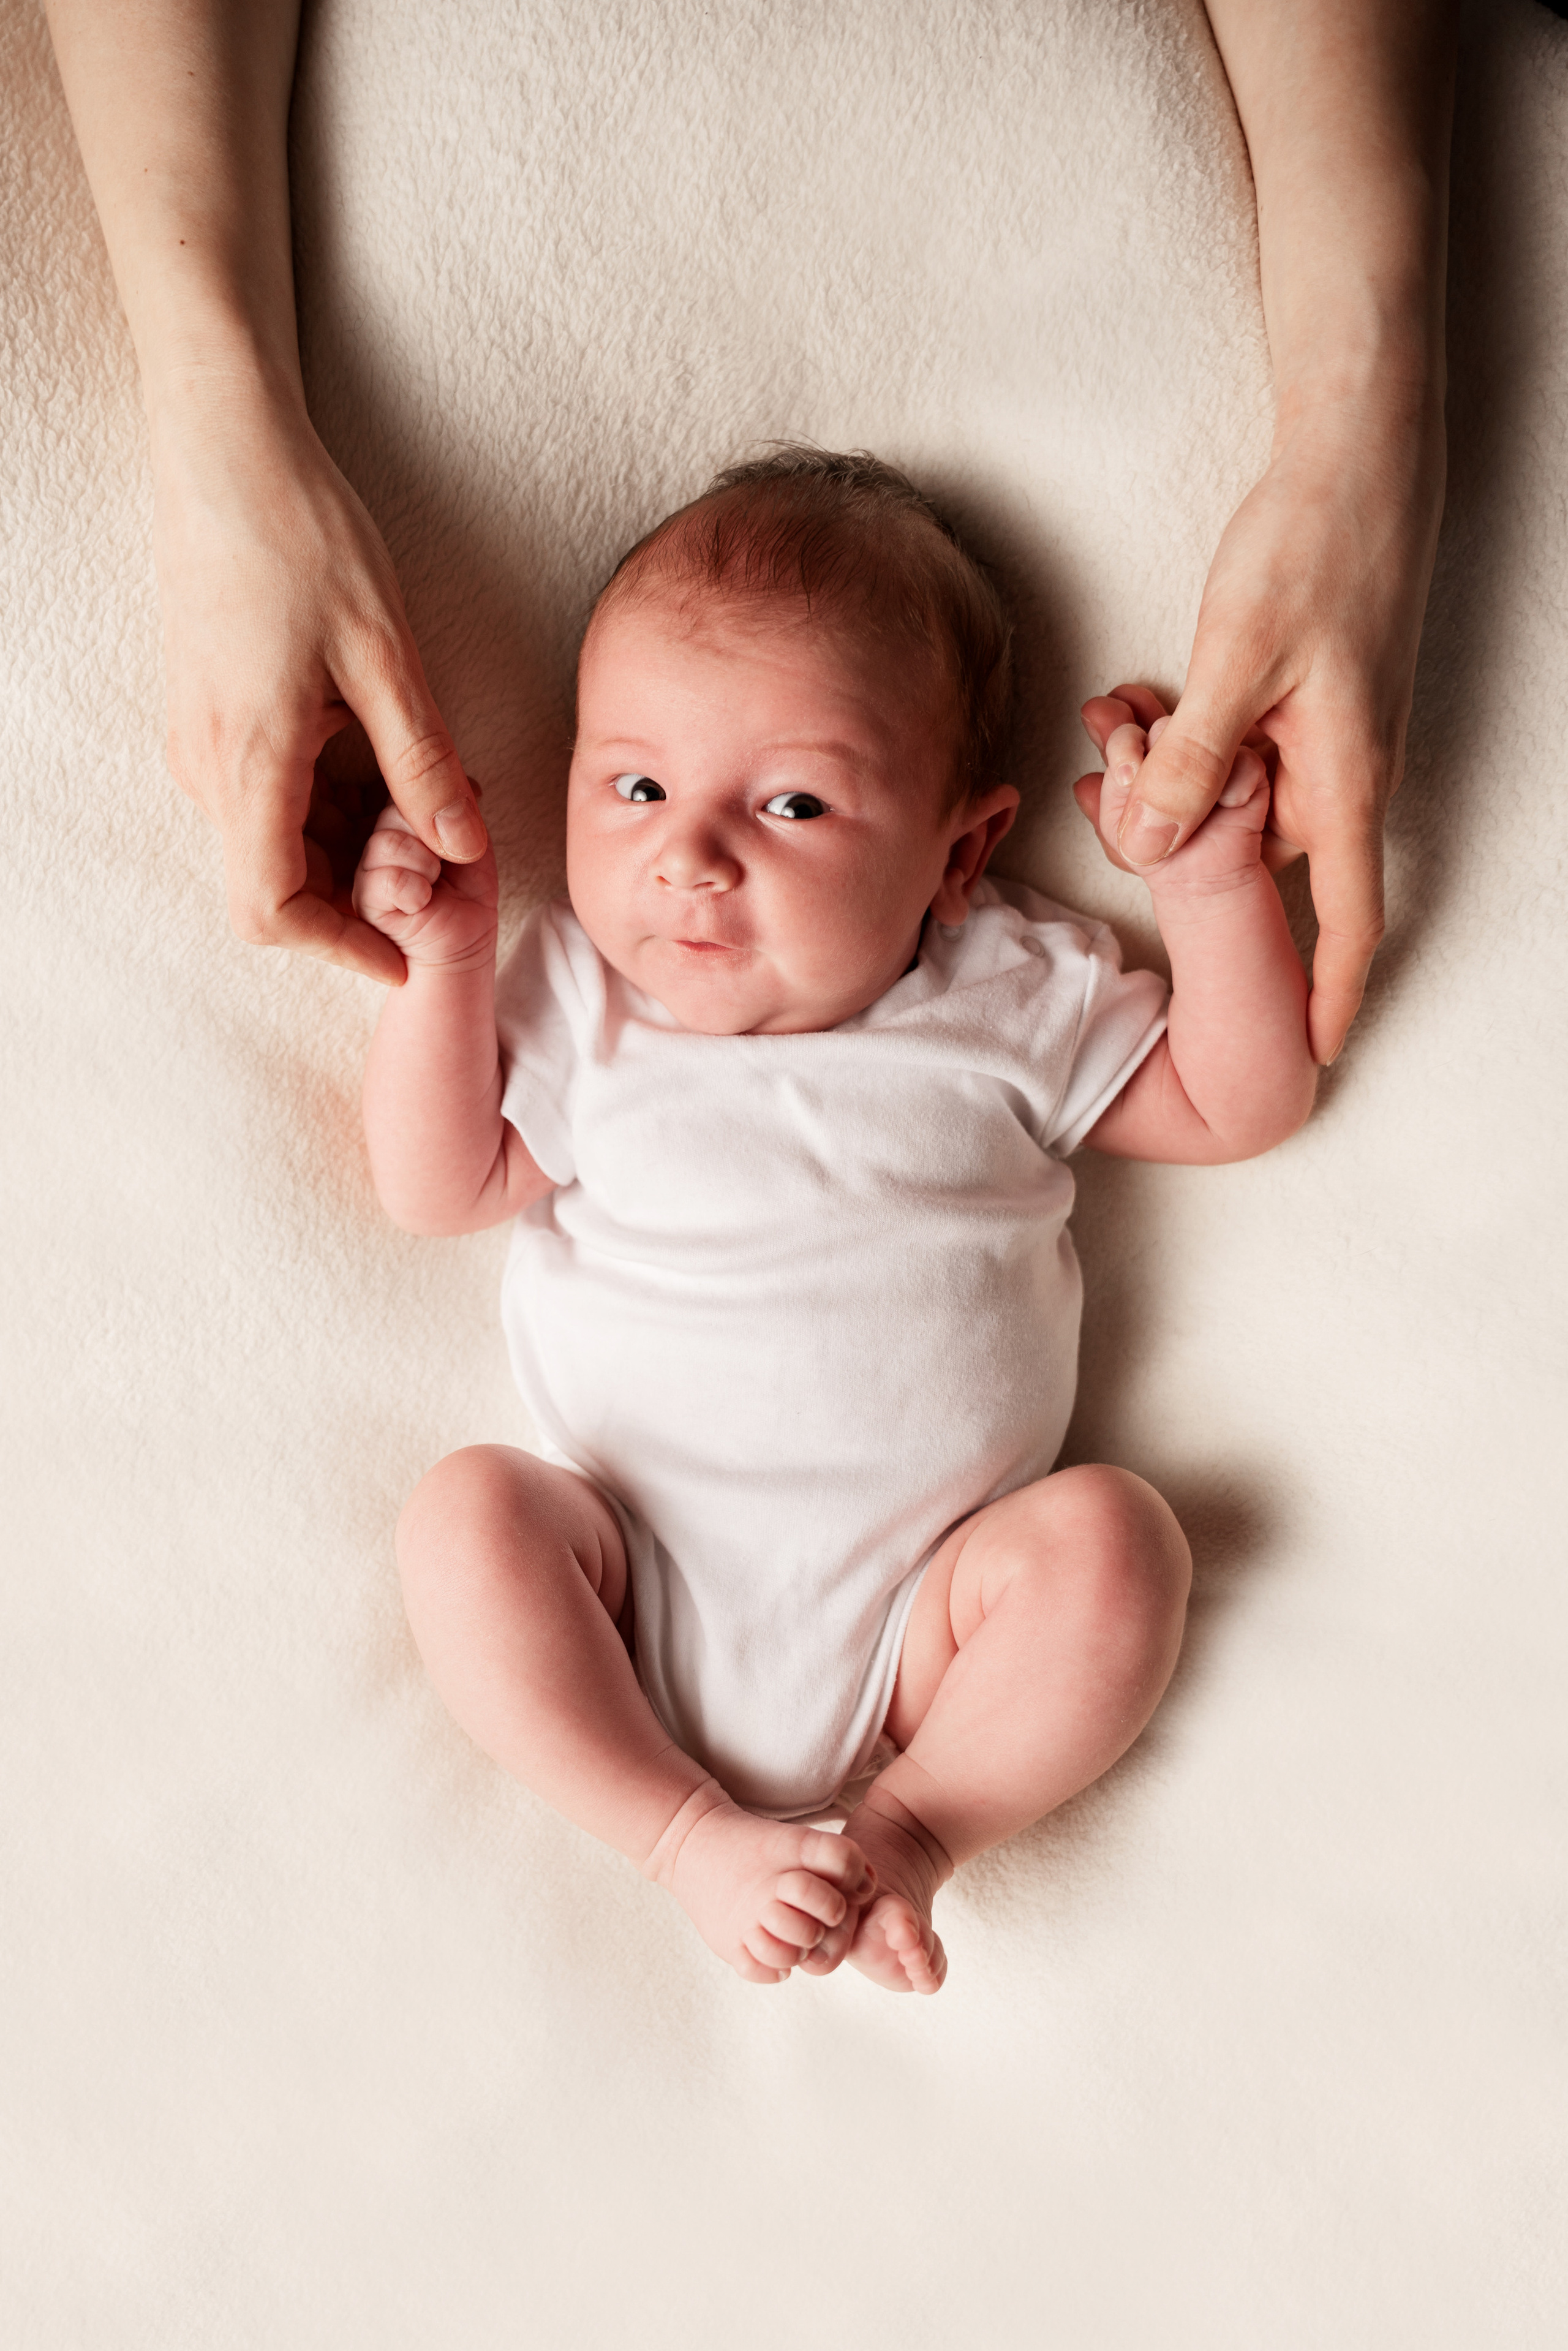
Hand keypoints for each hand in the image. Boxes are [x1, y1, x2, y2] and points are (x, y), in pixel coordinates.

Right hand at [154, 382, 486, 985]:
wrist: (223, 448)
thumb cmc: (302, 536)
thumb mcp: (384, 655)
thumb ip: (422, 761)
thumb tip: (465, 847)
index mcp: (250, 760)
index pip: (270, 909)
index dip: (338, 948)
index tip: (401, 955)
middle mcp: (207, 766)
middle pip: (272, 883)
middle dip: (354, 894)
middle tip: (436, 861)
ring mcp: (198, 741)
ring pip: (269, 838)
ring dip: (342, 844)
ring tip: (421, 800)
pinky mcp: (205, 714)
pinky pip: (262, 792)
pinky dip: (321, 802)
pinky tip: (377, 759)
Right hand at [353, 802, 498, 971]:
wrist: (465, 948)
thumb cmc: (466, 894)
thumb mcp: (472, 838)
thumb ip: (461, 803)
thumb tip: (461, 781)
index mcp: (391, 817)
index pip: (403, 790)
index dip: (433, 809)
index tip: (451, 838)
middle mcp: (368, 837)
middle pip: (392, 810)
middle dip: (430, 837)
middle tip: (440, 865)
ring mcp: (361, 869)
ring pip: (386, 842)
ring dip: (425, 865)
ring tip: (431, 883)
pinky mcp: (360, 902)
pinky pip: (386, 878)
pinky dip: (416, 889)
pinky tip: (421, 901)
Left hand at [1095, 393, 1444, 1062]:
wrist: (1358, 449)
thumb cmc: (1313, 546)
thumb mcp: (1236, 660)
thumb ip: (1190, 761)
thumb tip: (1151, 848)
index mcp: (1342, 777)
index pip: (1346, 916)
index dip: (1327, 990)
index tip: (1313, 1052)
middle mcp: (1339, 768)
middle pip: (1244, 853)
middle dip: (1165, 831)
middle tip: (1099, 769)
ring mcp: (1321, 733)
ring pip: (1225, 797)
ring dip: (1161, 772)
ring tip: (1110, 714)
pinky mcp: (1299, 696)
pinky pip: (1230, 748)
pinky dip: (1178, 736)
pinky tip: (1133, 700)